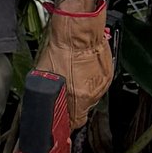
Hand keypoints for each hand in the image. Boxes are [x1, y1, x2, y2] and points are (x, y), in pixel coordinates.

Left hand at [34, 7, 113, 126]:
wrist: (77, 30)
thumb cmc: (61, 48)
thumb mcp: (43, 77)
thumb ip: (47, 96)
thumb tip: (43, 106)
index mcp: (77, 97)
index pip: (75, 122)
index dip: (67, 121)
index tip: (63, 119)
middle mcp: (92, 93)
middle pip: (83, 109)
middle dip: (73, 104)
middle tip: (65, 92)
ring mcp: (102, 83)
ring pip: (91, 97)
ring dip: (82, 91)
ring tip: (73, 78)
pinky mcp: (108, 73)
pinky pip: (97, 84)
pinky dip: (90, 80)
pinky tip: (82, 71)